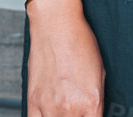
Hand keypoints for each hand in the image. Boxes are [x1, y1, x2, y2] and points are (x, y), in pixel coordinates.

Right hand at [26, 0, 105, 115]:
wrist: (57, 24)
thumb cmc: (79, 42)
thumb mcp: (100, 73)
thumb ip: (97, 100)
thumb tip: (94, 113)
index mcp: (91, 101)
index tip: (91, 115)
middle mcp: (70, 108)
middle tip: (78, 111)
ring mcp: (49, 106)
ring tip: (65, 110)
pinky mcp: (32, 101)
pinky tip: (50, 113)